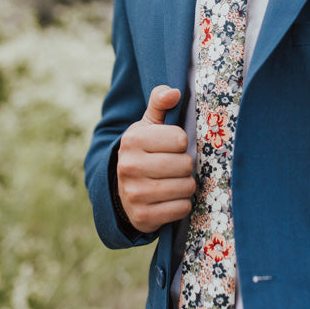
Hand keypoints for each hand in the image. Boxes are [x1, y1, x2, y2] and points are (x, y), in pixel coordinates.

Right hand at [117, 85, 195, 232]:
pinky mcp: (142, 216)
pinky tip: (170, 199)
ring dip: (186, 185)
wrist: (123, 190)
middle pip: (185, 164)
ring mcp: (134, 193)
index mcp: (132, 139)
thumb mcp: (148, 125)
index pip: (180, 138)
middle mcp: (129, 166)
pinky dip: (181, 205)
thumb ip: (160, 103)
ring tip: (173, 182)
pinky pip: (181, 208)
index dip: (182, 142)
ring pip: (186, 187)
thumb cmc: (144, 151)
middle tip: (174, 167)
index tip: (172, 147)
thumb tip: (174, 92)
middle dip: (185, 166)